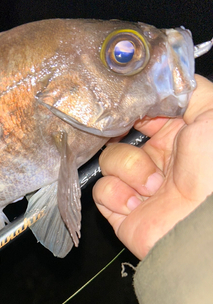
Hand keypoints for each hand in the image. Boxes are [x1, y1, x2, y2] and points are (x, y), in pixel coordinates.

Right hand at [92, 75, 212, 259]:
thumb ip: (186, 89)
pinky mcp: (121, 207)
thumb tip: (159, 80)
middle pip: (117, 134)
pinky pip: (102, 190)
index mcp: (174, 135)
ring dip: (130, 170)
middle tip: (135, 140)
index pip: (139, 113)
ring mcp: (136, 183)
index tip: (130, 109)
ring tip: (153, 186)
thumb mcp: (211, 112)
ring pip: (108, 160)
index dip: (131, 110)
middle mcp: (153, 158)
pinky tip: (139, 202)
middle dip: (124, 137)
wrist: (202, 223)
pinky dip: (118, 195)